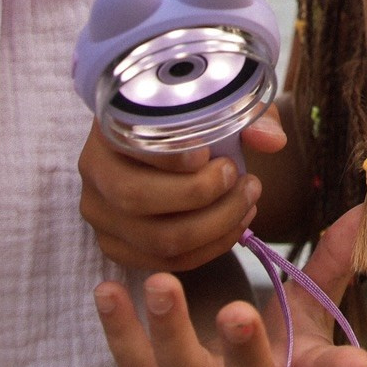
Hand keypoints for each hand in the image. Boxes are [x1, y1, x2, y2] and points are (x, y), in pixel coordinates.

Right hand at [79, 106, 287, 271]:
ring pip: (157, 238)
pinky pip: (165, 261)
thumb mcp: (220, 105)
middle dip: (202, 195)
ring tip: (249, 202)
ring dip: (215, 225)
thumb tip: (271, 141)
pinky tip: (235, 226)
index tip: (210, 153)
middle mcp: (95, 172)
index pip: (128, 146)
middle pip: (138, 198)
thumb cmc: (193, 119)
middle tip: (244, 181)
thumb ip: (246, 116)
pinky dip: (208, 248)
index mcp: (109, 127)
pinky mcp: (116, 246)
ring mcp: (101, 215)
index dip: (170, 156)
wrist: (173, 145)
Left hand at [94, 204, 366, 366]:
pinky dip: (117, 330)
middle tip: (238, 313)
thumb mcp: (311, 310)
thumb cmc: (279, 348)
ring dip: (169, 331)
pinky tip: (105, 290)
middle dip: (243, 350)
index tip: (355, 364)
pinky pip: (133, 364)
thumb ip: (337, 259)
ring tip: (160, 283)